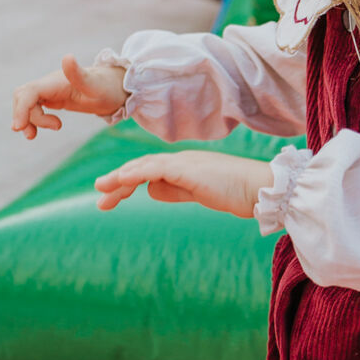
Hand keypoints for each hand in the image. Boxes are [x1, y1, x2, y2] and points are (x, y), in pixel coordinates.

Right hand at [12, 55, 127, 139]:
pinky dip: (32, 119)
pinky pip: (33, 107)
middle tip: (33, 134)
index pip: (29, 92)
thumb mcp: (95, 85)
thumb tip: (67, 57)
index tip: (19, 127)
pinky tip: (39, 130)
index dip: (21, 109)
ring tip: (35, 135)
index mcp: (56, 81)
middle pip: (22, 97)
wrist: (116, 88)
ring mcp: (50, 91)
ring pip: (25, 103)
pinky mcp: (53, 98)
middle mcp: (49, 84)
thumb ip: (78, 74)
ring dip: (27, 119)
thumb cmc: (107, 87)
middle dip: (22, 115)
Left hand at [94, 151, 274, 216]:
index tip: (110, 198)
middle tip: (99, 195)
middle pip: (141, 167)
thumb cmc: (237, 193)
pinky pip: (157, 168)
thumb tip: (151, 191)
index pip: (148, 171)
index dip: (127, 182)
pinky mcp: (189, 169)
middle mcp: (181, 160)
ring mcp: (185, 163)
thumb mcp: (200, 193)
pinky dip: (137, 173)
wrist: (261, 189)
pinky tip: (122, 180)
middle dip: (118, 181)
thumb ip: (176, 191)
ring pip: (144, 166)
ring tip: (102, 188)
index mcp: (184, 166)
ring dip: (121, 177)